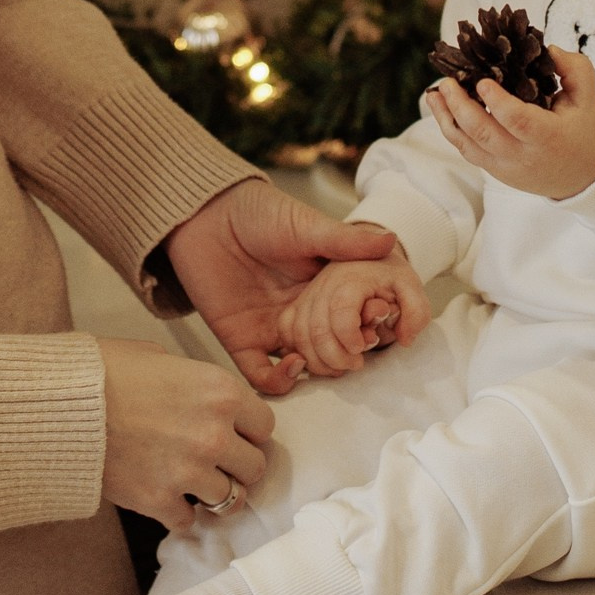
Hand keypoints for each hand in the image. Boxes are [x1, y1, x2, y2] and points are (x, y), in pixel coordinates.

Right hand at [98, 337, 276, 530]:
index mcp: (220, 392)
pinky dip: (178, 512)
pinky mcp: (159, 500)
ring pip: (230, 500)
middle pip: (255, 467)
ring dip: (214, 493)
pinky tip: (165, 497)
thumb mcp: (158, 358)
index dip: (248, 431)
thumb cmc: (104, 372)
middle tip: (217, 462)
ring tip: (195, 484)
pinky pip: (188, 520)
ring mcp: (189, 472)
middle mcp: (214, 434)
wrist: (60, 405)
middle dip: (237, 465)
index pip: (265, 425)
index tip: (235, 434)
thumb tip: (201, 398)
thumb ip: (193, 382)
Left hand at [163, 177, 402, 394]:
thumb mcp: (306, 225)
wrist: (204, 214)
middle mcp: (303, 311)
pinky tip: (292, 363)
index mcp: (324, 285)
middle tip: (359, 350)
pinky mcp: (243, 340)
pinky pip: (262, 375)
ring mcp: (274, 327)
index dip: (370, 325)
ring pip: (304, 367)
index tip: (380, 324)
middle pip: (334, 348)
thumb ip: (345, 240)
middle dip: (349, 355)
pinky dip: (279, 381)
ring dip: (319, 371)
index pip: (356, 317)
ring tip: (329, 360)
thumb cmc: (257, 212)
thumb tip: (390, 240)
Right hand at [275, 250, 431, 379]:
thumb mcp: (411, 286)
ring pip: (298, 336)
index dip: (351, 339)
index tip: (363, 348)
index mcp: (351, 278)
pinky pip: (287, 331)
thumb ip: (416, 312)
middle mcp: (322, 284)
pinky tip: (321, 357)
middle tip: (356, 363)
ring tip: (341, 364)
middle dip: (337, 357)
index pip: (342, 314)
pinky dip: (300, 350)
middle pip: (317, 331)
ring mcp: (305, 294)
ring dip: (319, 360)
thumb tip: (404, 339)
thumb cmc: (390, 275)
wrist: (368, 257)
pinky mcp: (296, 303)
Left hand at [426, 44, 594, 200]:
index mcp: (549, 137)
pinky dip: (451, 131)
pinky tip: (442, 110)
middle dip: (461, 107)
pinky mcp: (495, 170)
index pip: (519, 122)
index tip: (482, 81)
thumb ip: (574, 69)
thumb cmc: (583, 130)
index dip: (498, 103)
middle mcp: (524, 156)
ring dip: (447, 119)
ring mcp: (507, 166)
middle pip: (485, 134)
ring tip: (434, 94)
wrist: (583, 175)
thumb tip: (548, 48)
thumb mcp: (588, 97)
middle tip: (448, 82)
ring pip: (469, 146)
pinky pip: (468, 152)